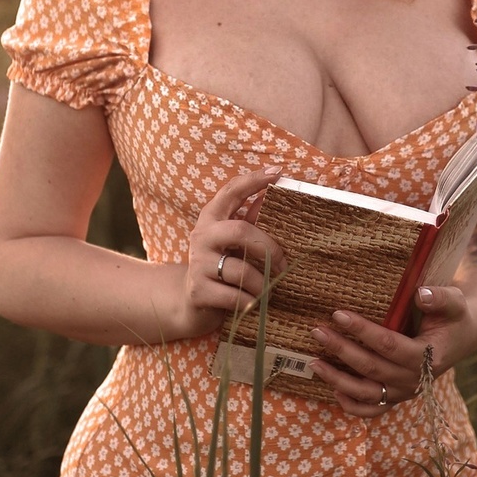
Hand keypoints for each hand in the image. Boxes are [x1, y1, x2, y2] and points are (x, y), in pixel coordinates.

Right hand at [181, 169, 288, 334]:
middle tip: (284, 265)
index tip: (278, 171)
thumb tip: (270, 196)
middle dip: (269, 248)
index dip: (254, 179)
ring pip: (241, 269)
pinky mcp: (198, 291)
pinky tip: (253, 304)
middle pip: (241, 230)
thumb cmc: (221, 266)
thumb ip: (251, 221)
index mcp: (212, 218)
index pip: (231, 190)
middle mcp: (201, 236)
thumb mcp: (235, 242)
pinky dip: (249, 301)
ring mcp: (198, 264)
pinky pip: (234, 295)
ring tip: (268, 292)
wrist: (192, 303)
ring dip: (262, 284)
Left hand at [308, 285, 476, 418]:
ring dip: (337, 379)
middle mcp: (415, 379)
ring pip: (366, 393)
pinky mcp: (396, 397)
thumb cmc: (453, 315)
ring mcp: (404, 392)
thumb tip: (421, 294)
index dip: (362, 331)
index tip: (338, 314)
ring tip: (313, 362)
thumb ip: (441, 297)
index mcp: (428, 355)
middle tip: (317, 332)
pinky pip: (371, 410)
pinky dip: (351, 406)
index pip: (388, 345)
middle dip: (341, 350)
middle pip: (371, 367)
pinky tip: (333, 390)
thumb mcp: (456, 301)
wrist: (461, 337)